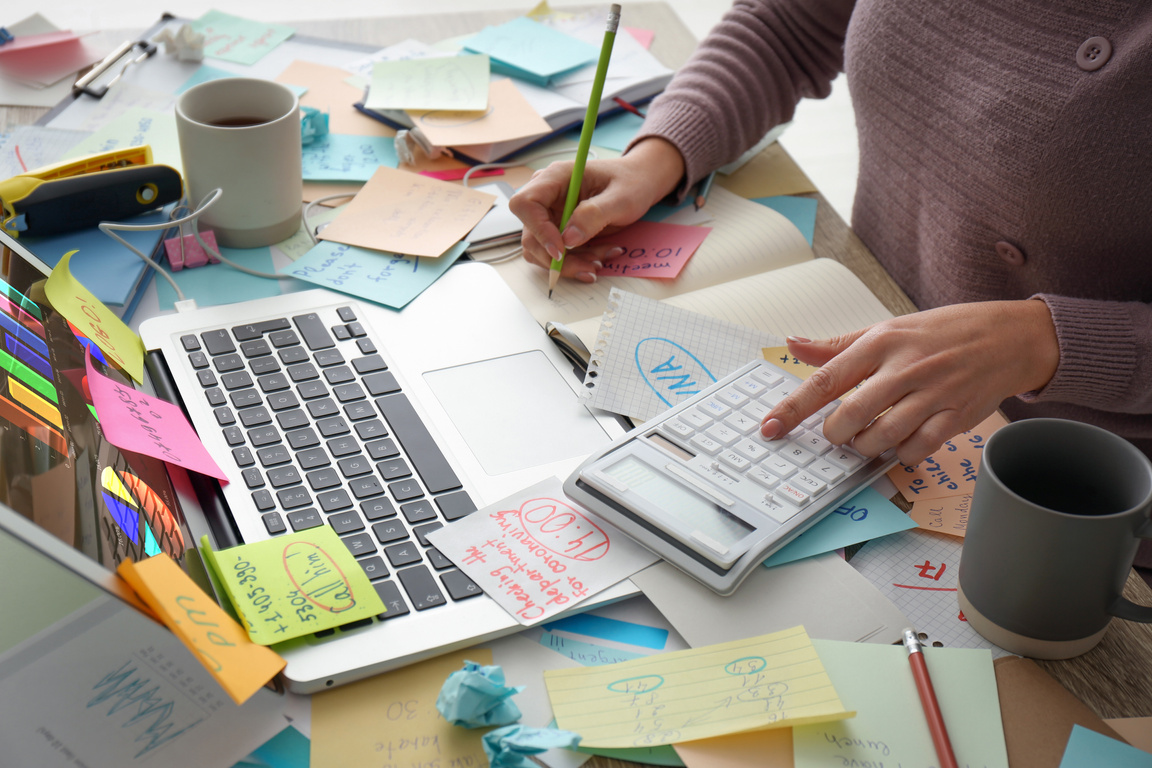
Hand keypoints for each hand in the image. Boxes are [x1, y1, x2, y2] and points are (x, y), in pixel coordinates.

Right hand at [509, 137, 684, 282]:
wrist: (638, 184)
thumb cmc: (631, 182)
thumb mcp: (621, 198)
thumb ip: (594, 215)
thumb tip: (568, 239)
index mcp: (555, 177)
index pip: (525, 204)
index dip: (538, 230)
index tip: (562, 250)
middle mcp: (546, 196)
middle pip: (531, 235)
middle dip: (558, 258)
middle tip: (589, 267)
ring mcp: (549, 214)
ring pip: (542, 250)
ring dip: (569, 264)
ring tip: (599, 261)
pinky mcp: (557, 230)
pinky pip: (556, 255)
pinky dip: (575, 262)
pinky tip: (597, 257)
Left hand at [760, 300, 1059, 465]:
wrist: (1008, 336)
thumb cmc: (941, 333)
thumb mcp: (887, 328)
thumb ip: (838, 345)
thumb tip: (794, 343)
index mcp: (880, 342)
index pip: (825, 379)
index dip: (793, 407)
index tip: (770, 427)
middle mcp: (905, 367)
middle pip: (852, 415)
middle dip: (835, 434)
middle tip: (837, 433)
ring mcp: (933, 393)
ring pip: (883, 436)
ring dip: (866, 446)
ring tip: (866, 438)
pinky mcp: (956, 416)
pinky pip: (919, 448)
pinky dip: (902, 453)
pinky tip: (900, 442)